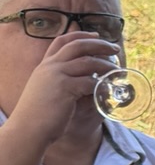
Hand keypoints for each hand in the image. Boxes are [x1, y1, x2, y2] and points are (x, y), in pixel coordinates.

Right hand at [7, 30, 120, 144]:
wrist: (28, 129)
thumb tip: (82, 79)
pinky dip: (101, 84)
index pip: (62, 41)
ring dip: (105, 65)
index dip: (80, 35)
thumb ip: (58, 82)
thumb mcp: (45, 91)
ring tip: (117, 70)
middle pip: (78, 46)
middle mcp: (50, 67)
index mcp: (45, 65)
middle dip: (99, 44)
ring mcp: (57, 76)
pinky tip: (109, 88)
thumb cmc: (39, 115)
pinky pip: (90, 82)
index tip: (96, 35)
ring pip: (88, 62)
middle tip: (115, 49)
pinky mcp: (65, 88)